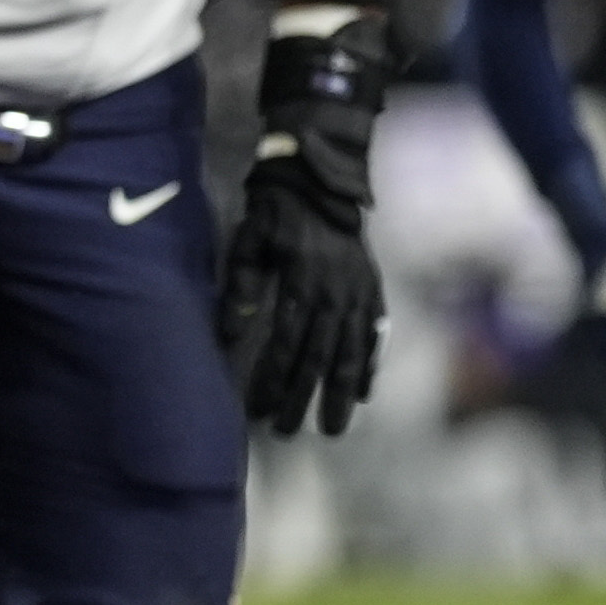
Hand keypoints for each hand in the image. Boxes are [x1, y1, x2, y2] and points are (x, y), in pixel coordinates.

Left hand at [219, 23, 389, 435]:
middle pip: (319, 356)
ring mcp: (359, 290)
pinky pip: (374, 333)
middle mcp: (337, 291)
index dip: (272, 380)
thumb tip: (231, 334)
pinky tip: (365, 391)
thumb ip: (241, 285)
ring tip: (332, 427)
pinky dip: (369, 363)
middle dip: (301, 398)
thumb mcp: (249, 238)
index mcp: (305, 280)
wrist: (322, 173)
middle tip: (286, 431)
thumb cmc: (275, 207)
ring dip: (340, 393)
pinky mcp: (372, 286)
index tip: (257, 410)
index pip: (287, 343)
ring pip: (351, 352)